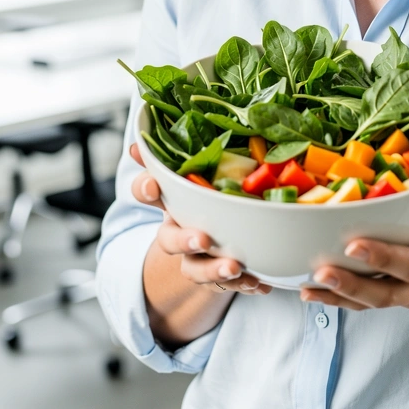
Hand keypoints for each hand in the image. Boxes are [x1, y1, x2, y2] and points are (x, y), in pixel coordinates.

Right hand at [129, 143, 270, 295]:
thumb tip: (157, 123)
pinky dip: (244, 284)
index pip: (147, 191)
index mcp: (169, 202)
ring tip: (235, 267)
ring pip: (197, 269)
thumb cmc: (205, 198)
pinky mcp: (216, 279)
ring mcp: (194, 259)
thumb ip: (188, 150)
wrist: (206, 245)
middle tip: (204, 237)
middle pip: (170, 240)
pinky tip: (261, 282)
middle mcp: (176, 233)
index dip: (146, 188)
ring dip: (215, 270)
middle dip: (185, 239)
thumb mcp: (199, 172)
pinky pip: (227, 286)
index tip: (154, 186)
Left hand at [301, 177, 408, 310]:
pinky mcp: (396, 293)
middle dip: (353, 285)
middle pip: (389, 293)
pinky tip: (312, 291)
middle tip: (321, 271)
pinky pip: (365, 301)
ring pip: (373, 302)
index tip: (355, 245)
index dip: (386, 259)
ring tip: (308, 286)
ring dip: (340, 296)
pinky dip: (339, 298)